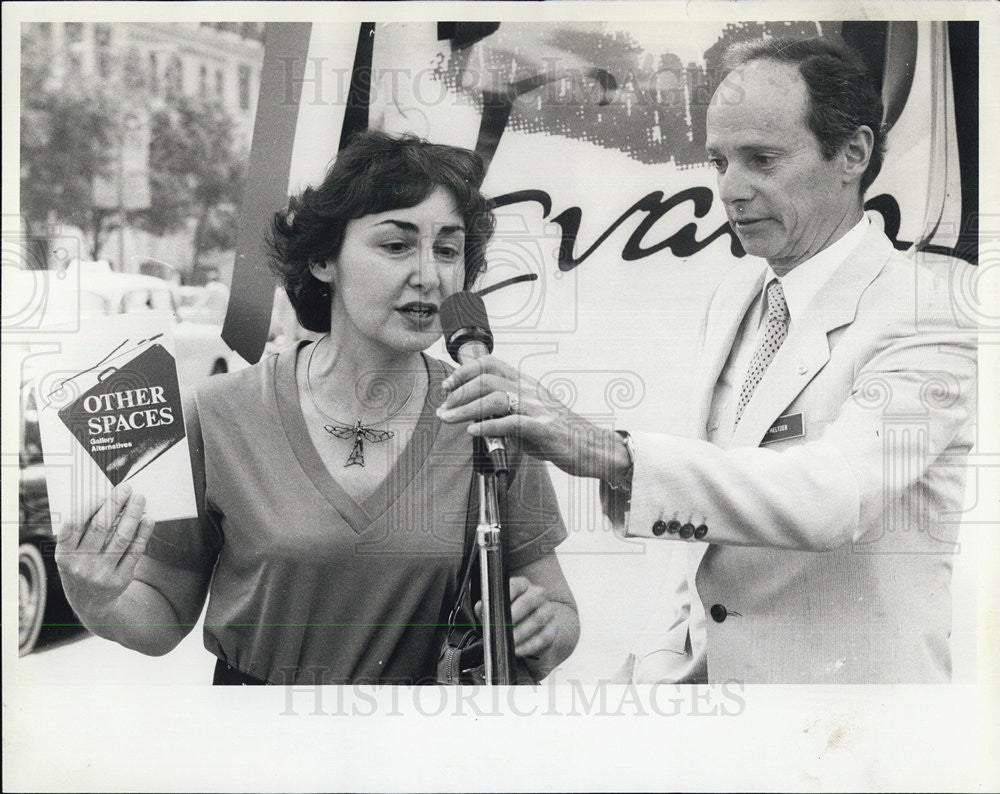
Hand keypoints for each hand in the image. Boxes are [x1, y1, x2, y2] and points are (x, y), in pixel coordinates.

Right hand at [55, 484, 155, 620]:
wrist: (91, 602)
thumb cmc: (81, 566)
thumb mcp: (72, 552)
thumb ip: (83, 530)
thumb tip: (106, 498)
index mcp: (63, 554)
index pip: (74, 524)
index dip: (89, 505)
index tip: (103, 492)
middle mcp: (79, 565)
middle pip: (100, 527)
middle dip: (115, 503)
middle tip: (126, 488)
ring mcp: (100, 574)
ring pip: (121, 537)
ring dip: (133, 514)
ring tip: (140, 499)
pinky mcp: (120, 579)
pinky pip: (135, 551)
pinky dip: (143, 533)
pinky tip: (148, 519)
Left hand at [438, 355, 627, 481]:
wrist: (594, 449)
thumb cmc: (560, 436)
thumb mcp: (527, 419)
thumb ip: (505, 414)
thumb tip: (476, 417)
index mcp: (526, 385)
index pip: (491, 365)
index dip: (465, 371)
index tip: (447, 387)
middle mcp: (530, 391)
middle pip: (487, 378)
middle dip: (459, 391)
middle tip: (444, 408)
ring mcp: (538, 408)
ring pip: (495, 397)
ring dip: (466, 408)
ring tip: (449, 419)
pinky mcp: (544, 428)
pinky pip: (512, 422)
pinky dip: (488, 426)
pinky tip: (473, 432)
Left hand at [476, 576, 559, 658]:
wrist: (527, 629)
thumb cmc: (509, 615)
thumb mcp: (496, 608)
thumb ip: (486, 607)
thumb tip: (480, 607)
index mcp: (523, 585)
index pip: (515, 586)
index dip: (505, 598)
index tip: (496, 611)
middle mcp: (538, 594)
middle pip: (528, 602)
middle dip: (513, 617)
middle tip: (502, 629)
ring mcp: (548, 610)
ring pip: (537, 620)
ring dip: (521, 633)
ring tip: (509, 642)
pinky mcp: (553, 628)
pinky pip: (544, 637)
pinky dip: (529, 646)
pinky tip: (518, 650)